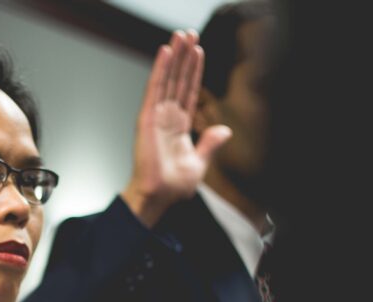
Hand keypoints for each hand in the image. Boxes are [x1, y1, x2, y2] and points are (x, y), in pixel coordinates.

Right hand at [122, 30, 232, 227]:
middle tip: (188, 33)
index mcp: (179, 126)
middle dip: (184, 57)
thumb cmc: (173, 186)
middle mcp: (167, 118)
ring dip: (174, 56)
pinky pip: (155, 88)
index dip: (194, 71)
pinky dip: (160, 69)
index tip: (198, 51)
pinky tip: (165, 52)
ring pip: (167, 79)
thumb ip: (210, 145)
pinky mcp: (147, 118)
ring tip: (180, 35)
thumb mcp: (199, 164)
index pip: (189, 92)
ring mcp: (156, 116)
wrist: (157, 197)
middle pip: (177, 80)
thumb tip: (225, 131)